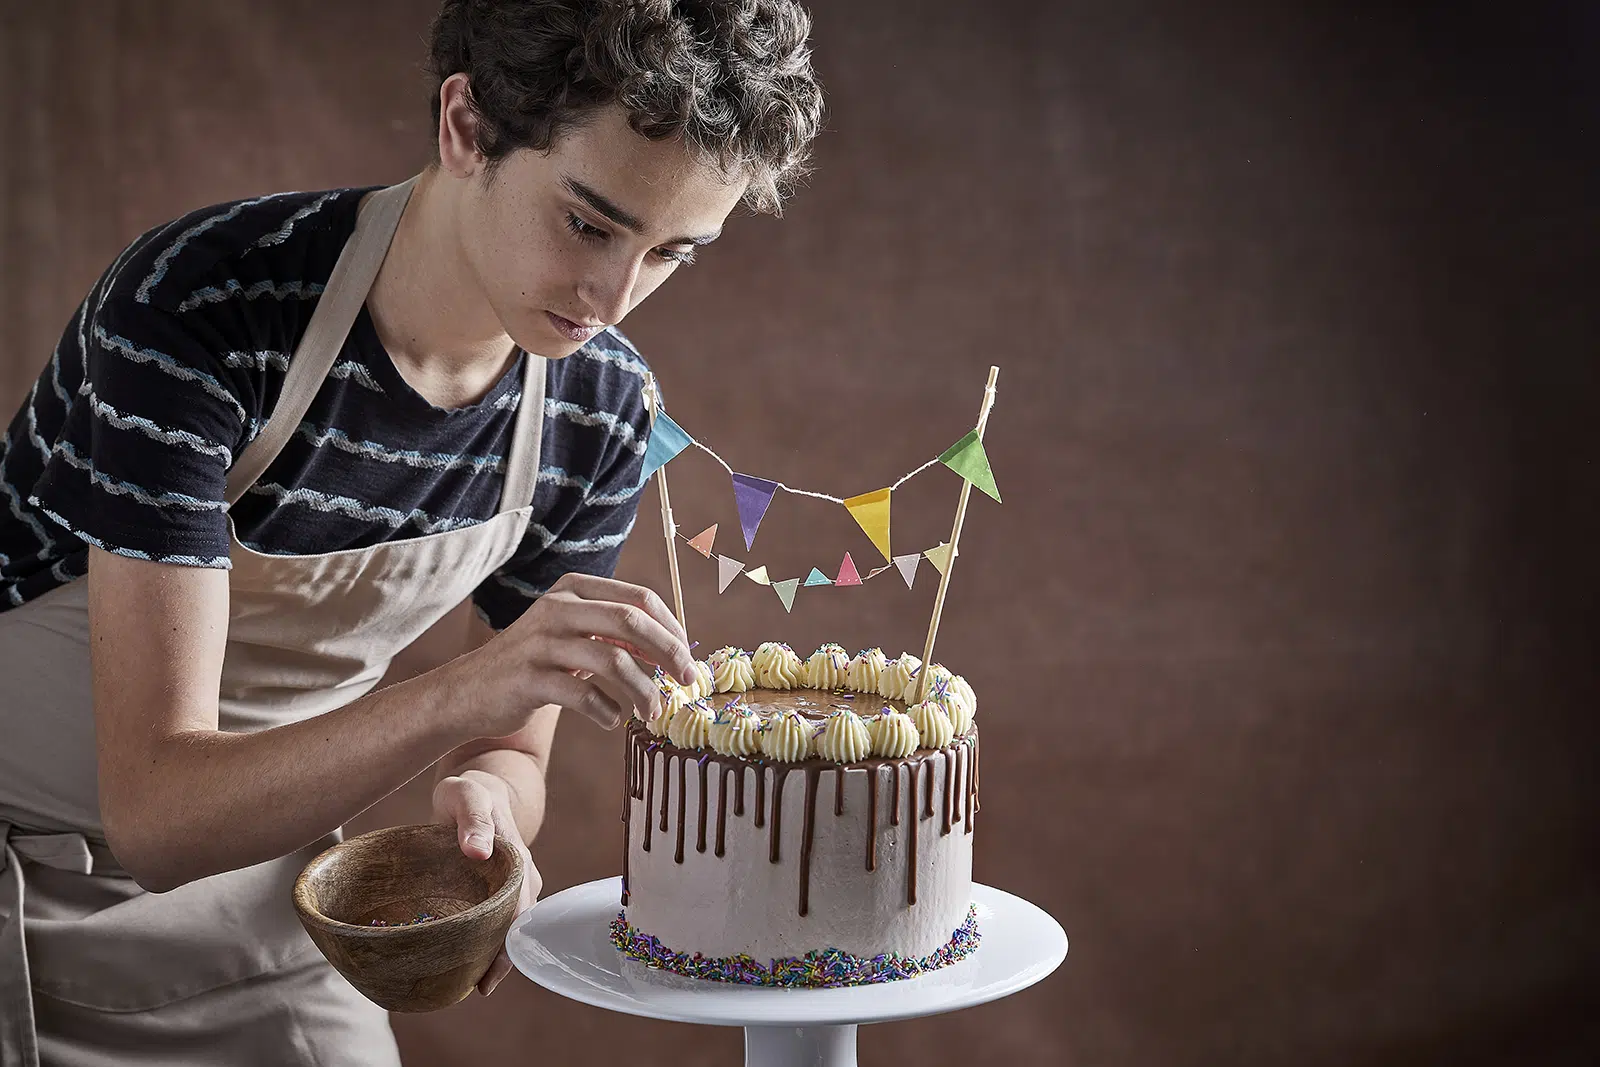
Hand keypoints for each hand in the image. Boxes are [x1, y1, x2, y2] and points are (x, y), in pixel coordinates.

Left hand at [432, 771, 542, 996]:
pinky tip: (465, 960)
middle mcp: (522, 879)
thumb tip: (478, 853)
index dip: (507, 947)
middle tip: (476, 990)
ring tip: (467, 984)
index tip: (488, 978)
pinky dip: (485, 941)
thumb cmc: (471, 791)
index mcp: (518, 862)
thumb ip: (473, 820)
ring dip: (494, 954)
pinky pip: (497, 920)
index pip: (519, 913)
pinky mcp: (499, 891)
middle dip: (501, 961)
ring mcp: (513, 886)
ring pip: (508, 927)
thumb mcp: (467, 795)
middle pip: (517, 928)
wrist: (482, 788)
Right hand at [464, 572, 693, 734]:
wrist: (468, 692)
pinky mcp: (529, 678)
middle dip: (669, 653)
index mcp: (574, 589)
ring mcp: (540, 642)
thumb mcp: (573, 634)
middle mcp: (557, 608)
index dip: (673, 628)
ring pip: (612, 661)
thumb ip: (614, 632)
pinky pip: (583, 695)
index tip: (688, 657)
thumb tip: (673, 647)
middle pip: (631, 622)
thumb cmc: (534, 664)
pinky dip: (607, 711)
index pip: (640, 598)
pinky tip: (614, 720)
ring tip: (652, 712)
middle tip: (688, 682)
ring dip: (643, 690)